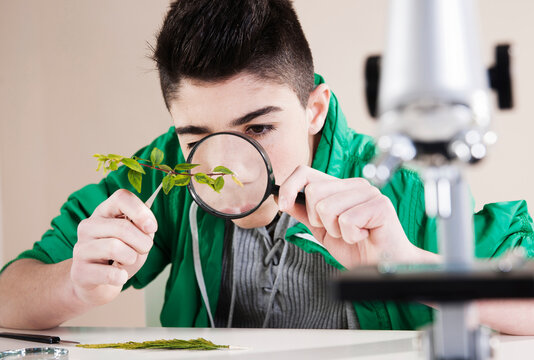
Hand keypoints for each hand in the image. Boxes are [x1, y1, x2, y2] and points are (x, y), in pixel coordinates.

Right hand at [71, 189, 156, 305]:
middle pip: (123, 227)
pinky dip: (121, 277)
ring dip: (132, 259)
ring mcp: (81, 248)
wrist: (98, 283)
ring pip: (115, 248)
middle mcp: (88, 226)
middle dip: (143, 242)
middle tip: (143, 250)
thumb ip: (144, 229)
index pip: (121, 197)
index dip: (141, 211)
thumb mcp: (137, 239)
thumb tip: (147, 227)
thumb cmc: (121, 257)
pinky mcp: (79, 271)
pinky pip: (109, 273)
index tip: (151, 227)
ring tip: (127, 263)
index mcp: (105, 212)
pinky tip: (119, 276)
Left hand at [277, 165, 420, 267]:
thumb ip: (304, 212)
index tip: (281, 204)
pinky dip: (351, 237)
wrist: (383, 266)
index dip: (289, 187)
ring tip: (352, 235)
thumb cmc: (359, 248)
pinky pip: (346, 220)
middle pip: (313, 192)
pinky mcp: (380, 205)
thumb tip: (282, 198)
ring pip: (327, 208)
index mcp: (341, 187)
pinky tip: (363, 236)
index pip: (306, 173)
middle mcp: (355, 185)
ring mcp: (369, 193)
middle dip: (317, 219)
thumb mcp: (323, 230)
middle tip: (338, 230)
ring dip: (336, 231)